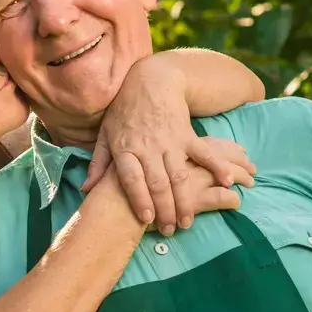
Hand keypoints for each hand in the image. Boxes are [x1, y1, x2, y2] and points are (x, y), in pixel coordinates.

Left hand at [81, 57, 252, 234]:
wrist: (151, 81)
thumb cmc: (125, 110)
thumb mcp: (106, 134)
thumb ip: (98, 163)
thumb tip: (86, 189)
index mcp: (125, 148)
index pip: (132, 179)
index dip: (140, 199)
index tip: (146, 219)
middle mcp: (148, 147)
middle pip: (158, 183)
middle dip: (165, 210)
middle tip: (170, 230)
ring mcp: (170, 141)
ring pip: (179, 176)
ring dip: (185, 201)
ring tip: (187, 221)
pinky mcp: (188, 135)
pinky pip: (204, 154)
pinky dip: (216, 168)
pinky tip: (225, 184)